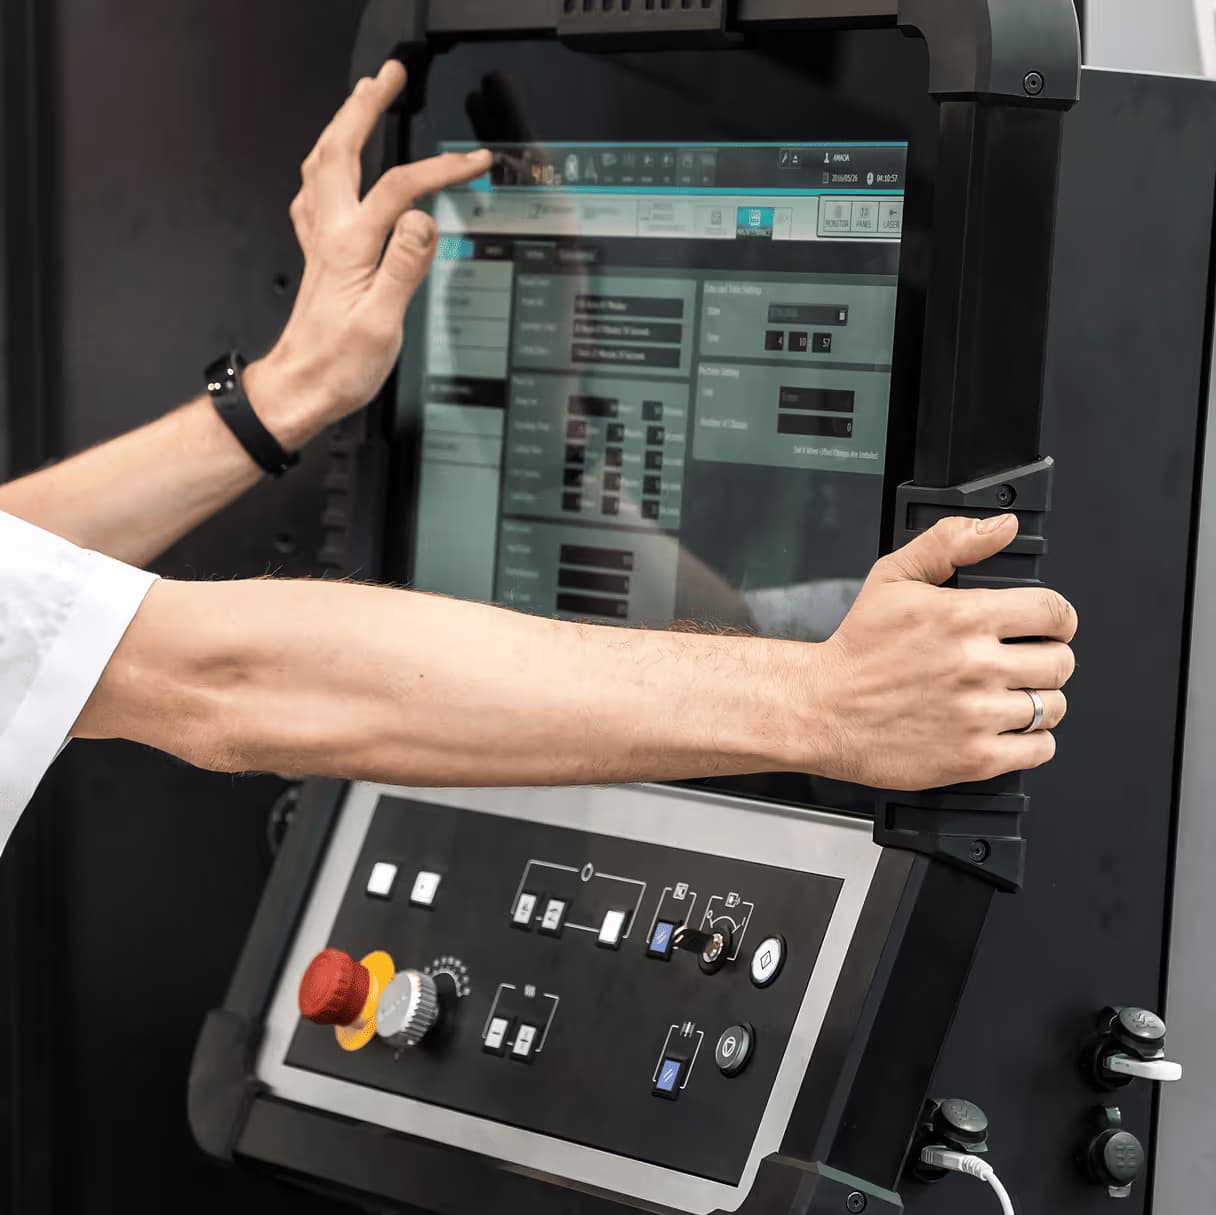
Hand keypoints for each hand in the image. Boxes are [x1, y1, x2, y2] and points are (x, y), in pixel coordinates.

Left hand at [245, 61, 492, 444]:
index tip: (474, 161)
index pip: (401, 188)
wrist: (300, 388)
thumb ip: (403, 267)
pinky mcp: (320, 257)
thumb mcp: (381, 323)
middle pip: (342, 150)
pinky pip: (314, 195)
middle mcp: (331, 235)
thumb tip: (423, 220)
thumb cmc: (338, 365)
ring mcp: (321, 243)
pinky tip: (330, 168)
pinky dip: (325, 166)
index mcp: (351, 247)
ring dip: (341, 124)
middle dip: (365, 105)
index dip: (440, 169)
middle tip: (389, 77)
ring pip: (321, 164)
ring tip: (360, 99)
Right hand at [814, 514, 1076, 790]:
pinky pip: (1039, 749)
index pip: (1055, 612)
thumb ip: (948, 543)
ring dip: (1040, 700)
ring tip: (1009, 696)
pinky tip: (1005, 728)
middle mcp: (976, 665)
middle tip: (1023, 662)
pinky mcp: (974, 757)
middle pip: (1061, 662)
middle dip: (1047, 659)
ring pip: (1053, 707)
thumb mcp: (893, 577)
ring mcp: (978, 714)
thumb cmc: (856, 649)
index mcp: (964, 617)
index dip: (1057, 618)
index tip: (1048, 627)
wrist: (823, 709)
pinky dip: (1032, 741)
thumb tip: (1000, 527)